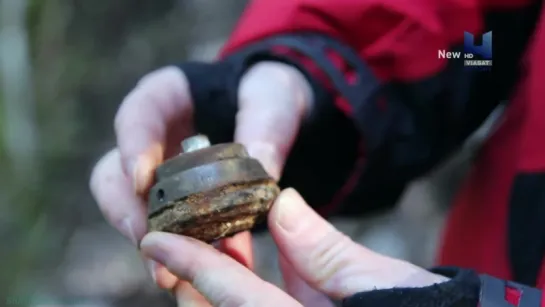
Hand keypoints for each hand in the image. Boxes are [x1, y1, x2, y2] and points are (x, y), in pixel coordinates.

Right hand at [89, 62, 312, 287]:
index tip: (142, 180)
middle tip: (145, 238)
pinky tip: (188, 271)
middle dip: (126, 208)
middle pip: (115, 170)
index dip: (132, 146)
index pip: (137, 114)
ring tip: (163, 270)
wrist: (275, 113)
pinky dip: (172, 247)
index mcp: (168, 96)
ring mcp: (159, 170)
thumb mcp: (273, 97)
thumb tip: (264, 167)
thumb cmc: (266, 93)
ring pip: (129, 207)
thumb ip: (267, 124)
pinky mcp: (174, 199)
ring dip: (144, 238)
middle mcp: (152, 136)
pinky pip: (161, 225)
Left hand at [140, 189, 448, 305]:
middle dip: (199, 275)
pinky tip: (258, 251)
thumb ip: (327, 250)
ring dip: (227, 276)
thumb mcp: (385, 286)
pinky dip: (257, 281)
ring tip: (224, 234)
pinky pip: (269, 303)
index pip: (234, 299)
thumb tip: (282, 204)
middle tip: (185, 231)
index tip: (154, 238)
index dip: (192, 265)